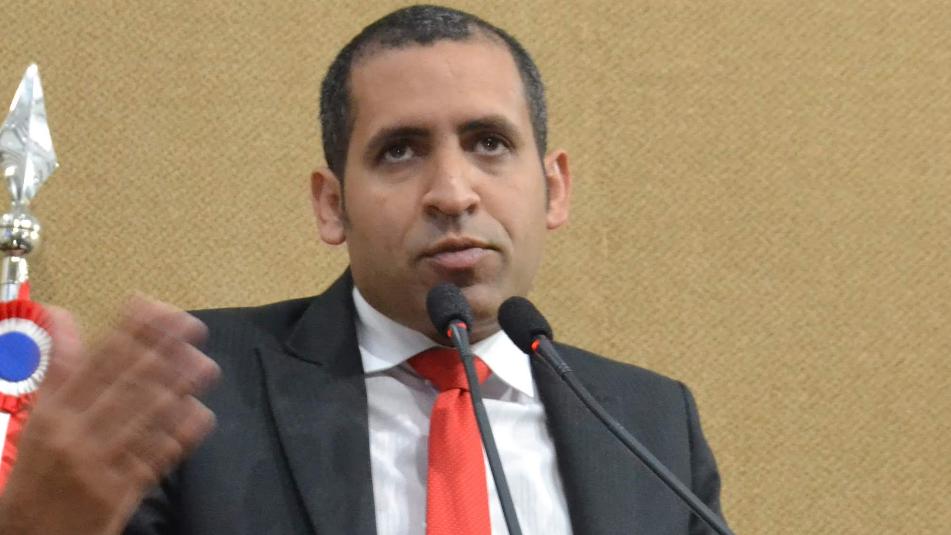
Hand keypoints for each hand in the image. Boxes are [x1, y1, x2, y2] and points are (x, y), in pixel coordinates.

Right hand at [0, 296, 219, 534]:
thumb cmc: (38, 473)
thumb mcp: (39, 418)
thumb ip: (58, 368)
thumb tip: (60, 314)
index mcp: (51, 414)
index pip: (95, 362)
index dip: (129, 331)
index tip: (157, 307)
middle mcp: (74, 435)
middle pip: (124, 385)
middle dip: (163, 352)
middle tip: (193, 327)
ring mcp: (98, 466)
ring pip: (144, 419)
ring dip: (180, 388)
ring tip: (205, 365)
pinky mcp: (118, 495)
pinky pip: (154, 459)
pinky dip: (179, 436)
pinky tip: (201, 414)